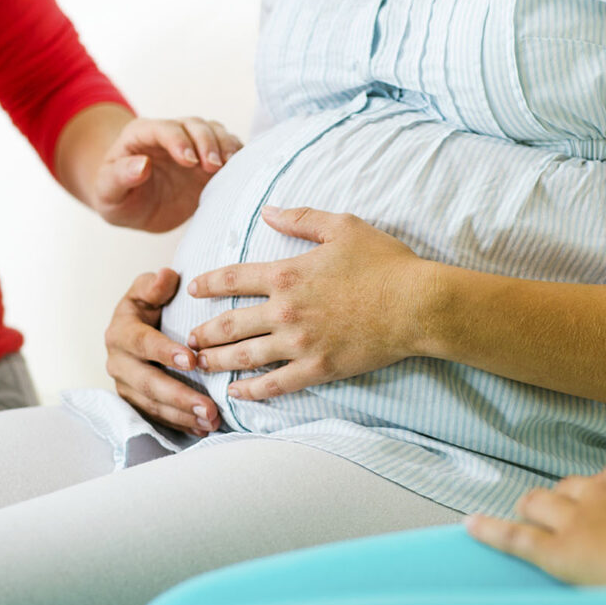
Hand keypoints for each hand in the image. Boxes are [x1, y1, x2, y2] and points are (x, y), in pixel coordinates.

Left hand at [94, 117, 240, 232]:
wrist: (134, 207)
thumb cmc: (117, 198)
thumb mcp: (107, 193)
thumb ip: (120, 177)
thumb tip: (142, 165)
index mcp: (140, 135)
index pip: (163, 128)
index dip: (178, 140)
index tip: (190, 161)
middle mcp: (169, 134)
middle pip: (194, 125)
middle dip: (207, 142)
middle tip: (214, 166)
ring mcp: (192, 144)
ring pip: (214, 131)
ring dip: (225, 145)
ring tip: (229, 165)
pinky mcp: (208, 160)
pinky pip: (227, 148)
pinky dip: (238, 155)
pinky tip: (241, 169)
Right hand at [105, 267, 220, 433]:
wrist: (136, 327)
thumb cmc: (148, 305)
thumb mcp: (147, 289)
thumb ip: (155, 285)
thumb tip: (166, 276)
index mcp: (120, 332)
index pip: (142, 343)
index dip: (165, 352)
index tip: (192, 360)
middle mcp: (117, 362)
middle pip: (147, 383)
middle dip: (178, 397)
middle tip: (209, 407)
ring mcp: (124, 385)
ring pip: (151, 405)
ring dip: (182, 416)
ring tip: (211, 421)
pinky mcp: (134, 402)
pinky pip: (155, 417)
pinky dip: (179, 425)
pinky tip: (202, 429)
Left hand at [186, 206, 428, 400]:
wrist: (418, 304)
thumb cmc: (385, 262)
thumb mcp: (343, 226)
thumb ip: (300, 217)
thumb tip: (267, 211)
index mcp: (287, 274)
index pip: (232, 278)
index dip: (207, 284)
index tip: (192, 290)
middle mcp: (285, 310)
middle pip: (229, 324)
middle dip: (203, 332)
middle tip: (188, 338)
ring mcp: (300, 343)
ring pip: (244, 356)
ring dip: (216, 361)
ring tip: (199, 364)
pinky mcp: (318, 368)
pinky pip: (275, 384)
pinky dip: (251, 391)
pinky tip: (235, 393)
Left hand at [465, 443, 605, 584]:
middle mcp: (605, 490)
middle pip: (572, 487)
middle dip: (565, 498)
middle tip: (565, 510)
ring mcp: (580, 519)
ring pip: (541, 504)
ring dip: (534, 511)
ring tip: (526, 517)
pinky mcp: (563, 550)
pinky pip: (517, 538)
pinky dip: (491, 531)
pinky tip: (471, 527)